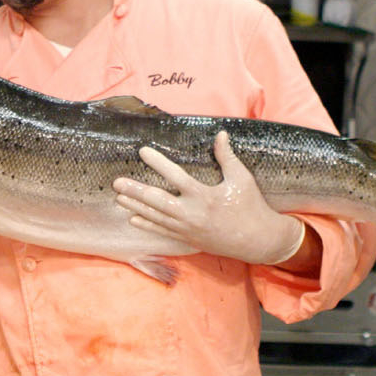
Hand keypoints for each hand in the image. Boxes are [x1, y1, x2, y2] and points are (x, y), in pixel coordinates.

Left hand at [113, 130, 304, 264]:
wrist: (258, 241)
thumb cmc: (251, 207)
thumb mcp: (242, 179)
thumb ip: (227, 157)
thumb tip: (220, 134)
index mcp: (204, 196)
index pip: (176, 176)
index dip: (158, 163)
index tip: (143, 151)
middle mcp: (192, 214)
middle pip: (157, 201)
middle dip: (136, 192)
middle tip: (117, 182)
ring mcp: (188, 229)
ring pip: (156, 217)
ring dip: (135, 207)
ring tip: (118, 198)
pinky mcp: (188, 239)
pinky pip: (163, 232)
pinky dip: (147, 225)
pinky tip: (132, 218)